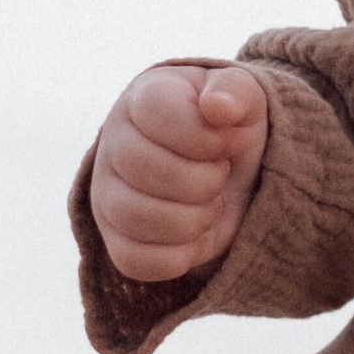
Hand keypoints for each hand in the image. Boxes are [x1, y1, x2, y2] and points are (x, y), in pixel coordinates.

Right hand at [92, 63, 270, 282]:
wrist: (230, 175)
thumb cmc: (231, 129)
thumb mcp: (246, 100)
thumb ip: (236, 91)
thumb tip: (217, 106)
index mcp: (143, 99)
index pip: (158, 113)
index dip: (204, 136)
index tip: (224, 141)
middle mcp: (114, 145)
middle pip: (148, 170)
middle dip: (205, 180)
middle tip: (219, 174)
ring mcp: (107, 196)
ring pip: (139, 219)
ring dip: (196, 219)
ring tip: (209, 203)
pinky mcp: (116, 241)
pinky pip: (138, 262)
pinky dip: (180, 255)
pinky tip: (195, 234)